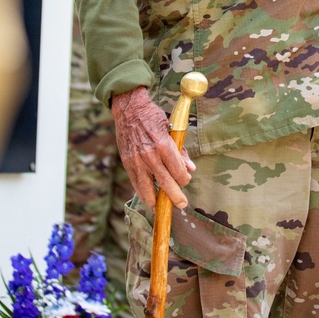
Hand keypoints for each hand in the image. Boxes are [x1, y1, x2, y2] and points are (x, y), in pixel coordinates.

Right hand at [111, 86, 194, 209]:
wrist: (129, 109)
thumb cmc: (153, 117)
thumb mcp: (171, 129)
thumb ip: (181, 151)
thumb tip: (191, 168)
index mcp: (163, 146)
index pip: (177, 171)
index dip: (184, 179)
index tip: (186, 181)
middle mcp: (149, 156)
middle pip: (165, 183)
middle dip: (175, 196)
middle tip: (182, 204)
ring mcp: (136, 161)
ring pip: (147, 188)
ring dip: (155, 200)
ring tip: (161, 209)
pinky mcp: (127, 162)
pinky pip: (135, 182)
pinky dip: (142, 193)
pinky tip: (148, 199)